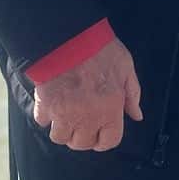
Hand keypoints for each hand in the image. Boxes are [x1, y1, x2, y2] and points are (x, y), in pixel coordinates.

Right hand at [32, 36, 142, 150]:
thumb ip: (132, 95)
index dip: (104, 139)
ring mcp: (64, 113)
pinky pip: (42, 122)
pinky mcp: (44, 106)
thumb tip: (136, 115)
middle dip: (83, 135)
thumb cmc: (100, 49)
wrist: (68, 36)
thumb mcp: (126, 68)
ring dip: (63, 128)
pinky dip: (46, 116)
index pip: (108, 141)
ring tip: (66, 114)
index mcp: (110, 109)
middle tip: (82, 121)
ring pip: (60, 137)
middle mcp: (87, 117)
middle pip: (82, 143)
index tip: (100, 133)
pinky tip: (52, 104)